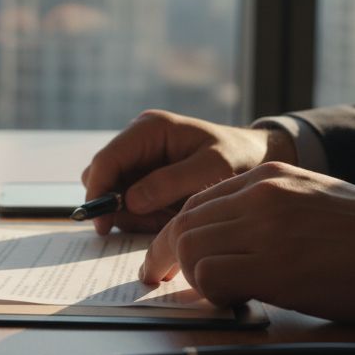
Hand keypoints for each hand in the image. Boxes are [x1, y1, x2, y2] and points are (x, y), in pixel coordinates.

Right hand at [81, 110, 295, 234]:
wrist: (257, 162)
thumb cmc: (239, 160)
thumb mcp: (213, 169)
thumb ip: (171, 182)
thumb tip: (130, 201)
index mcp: (149, 129)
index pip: (105, 161)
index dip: (98, 192)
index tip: (103, 224)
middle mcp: (138, 141)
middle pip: (103, 178)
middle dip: (119, 206)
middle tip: (150, 224)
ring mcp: (140, 159)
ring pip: (114, 193)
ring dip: (133, 214)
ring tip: (167, 218)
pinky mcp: (145, 177)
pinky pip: (129, 203)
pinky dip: (143, 216)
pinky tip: (168, 217)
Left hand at [140, 162, 354, 322]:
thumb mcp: (313, 203)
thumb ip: (268, 214)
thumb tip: (228, 245)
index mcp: (270, 175)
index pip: (197, 201)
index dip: (178, 234)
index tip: (171, 258)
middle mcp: (261, 193)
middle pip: (183, 225)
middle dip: (167, 258)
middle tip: (162, 283)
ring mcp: (266, 227)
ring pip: (190, 250)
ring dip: (193, 279)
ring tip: (219, 296)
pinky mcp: (275, 265)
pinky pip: (210, 278)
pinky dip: (213, 296)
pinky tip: (238, 303)